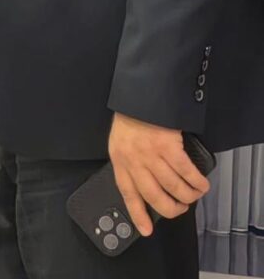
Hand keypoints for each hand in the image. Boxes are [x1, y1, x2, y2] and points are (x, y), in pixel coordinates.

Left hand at [108, 113, 209, 236]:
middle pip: (154, 197)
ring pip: (173, 187)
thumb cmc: (132, 114)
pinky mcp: (168, 146)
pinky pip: (185, 171)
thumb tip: (147, 182)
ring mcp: (152, 154)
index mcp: (120, 160)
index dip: (138, 214)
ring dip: (188, 196)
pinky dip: (196, 181)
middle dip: (171, 209)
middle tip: (180, 209)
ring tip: (194, 196)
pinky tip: (201, 183)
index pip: (128, 194)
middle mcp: (134, 161)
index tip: (146, 230)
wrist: (141, 91)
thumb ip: (130, 161)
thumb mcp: (121, 140)